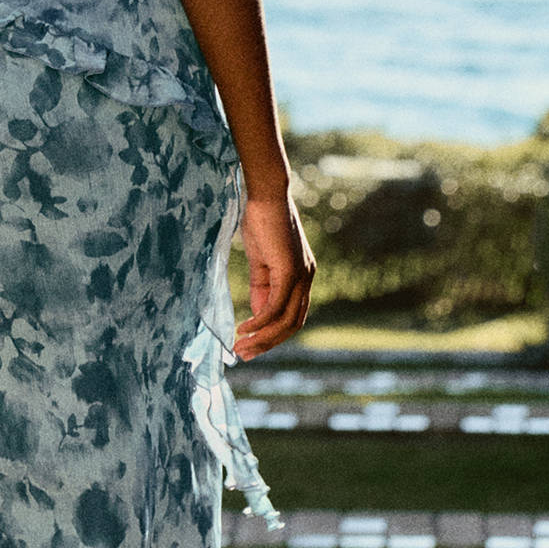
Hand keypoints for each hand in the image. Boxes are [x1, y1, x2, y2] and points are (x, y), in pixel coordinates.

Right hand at [233, 186, 313, 361]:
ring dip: (263, 338)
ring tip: (241, 347)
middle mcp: (308, 279)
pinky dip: (259, 321)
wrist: (265, 193)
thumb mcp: (261, 261)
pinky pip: (274, 307)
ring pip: (285, 321)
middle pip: (292, 324)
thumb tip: (258, 316)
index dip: (274, 335)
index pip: (293, 316)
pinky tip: (243, 327)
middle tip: (244, 355)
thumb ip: (262, 288)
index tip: (252, 345)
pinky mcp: (289, 271)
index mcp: (303, 276)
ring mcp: (301, 276)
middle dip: (268, 343)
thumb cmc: (260, 221)